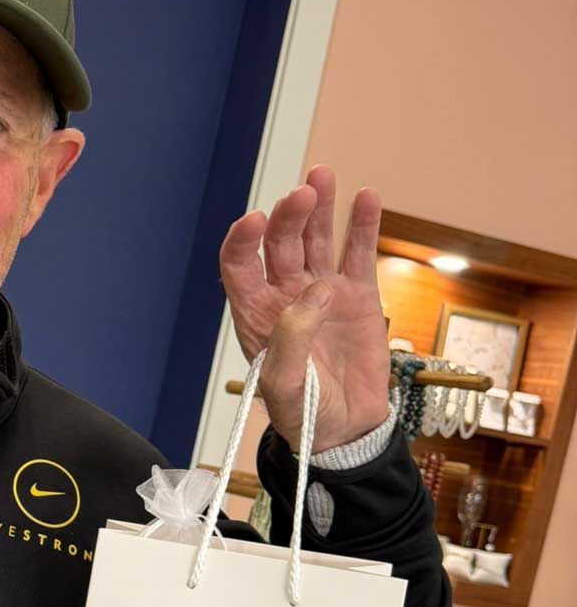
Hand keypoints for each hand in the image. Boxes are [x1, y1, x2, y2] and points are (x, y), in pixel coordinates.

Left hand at [218, 165, 392, 455]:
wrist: (347, 430)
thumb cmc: (305, 414)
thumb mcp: (284, 387)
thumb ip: (289, 342)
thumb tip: (314, 293)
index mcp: (255, 314)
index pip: (239, 265)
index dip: (243, 240)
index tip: (255, 221)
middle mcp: (286, 295)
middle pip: (281, 243)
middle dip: (289, 216)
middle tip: (303, 195)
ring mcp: (323, 292)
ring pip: (317, 239)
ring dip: (320, 208)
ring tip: (323, 176)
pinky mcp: (358, 296)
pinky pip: (358, 254)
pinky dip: (362, 226)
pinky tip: (366, 197)